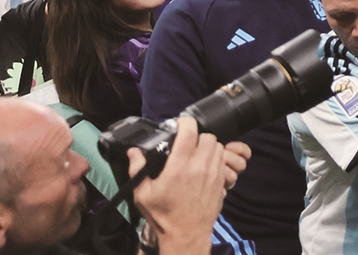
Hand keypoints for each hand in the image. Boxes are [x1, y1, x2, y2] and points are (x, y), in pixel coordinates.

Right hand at [129, 118, 248, 253]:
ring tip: (197, 154)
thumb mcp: (143, 194)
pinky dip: (215, 158)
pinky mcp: (222, 180)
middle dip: (197, 137)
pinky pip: (223, 159)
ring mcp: (214, 172)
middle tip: (187, 144)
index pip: (190, 131)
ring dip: (208, 147)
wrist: (186, 234)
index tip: (180, 125)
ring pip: (218, 146)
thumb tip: (134, 151)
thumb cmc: (163, 215)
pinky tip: (205, 166)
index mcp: (179, 166)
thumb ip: (137, 170)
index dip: (185, 123)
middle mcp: (200, 165)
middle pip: (207, 136)